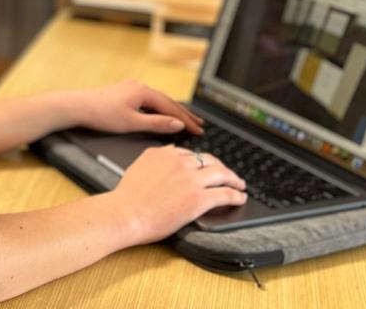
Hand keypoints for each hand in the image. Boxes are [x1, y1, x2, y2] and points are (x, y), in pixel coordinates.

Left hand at [72, 79, 204, 135]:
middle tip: (200, 124)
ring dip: (173, 111)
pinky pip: (148, 101)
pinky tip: (162, 115)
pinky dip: (159, 109)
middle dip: (184, 114)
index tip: (199, 130)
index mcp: (144, 91)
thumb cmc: (101, 114)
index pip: (171, 107)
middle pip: (167, 102)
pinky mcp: (124, 93)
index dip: (187, 120)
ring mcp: (131, 89)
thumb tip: (177, 124)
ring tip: (186, 120)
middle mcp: (139, 86)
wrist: (77, 107)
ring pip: (158, 101)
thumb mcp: (132, 123)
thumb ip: (157, 124)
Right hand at [110, 144, 246, 244]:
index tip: (207, 166)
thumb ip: (155, 157)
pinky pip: (225, 194)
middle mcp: (180, 162)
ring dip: (234, 179)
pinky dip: (236, 195)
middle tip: (227, 174)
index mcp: (164, 154)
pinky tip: (240, 198)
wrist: (126, 213)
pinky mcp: (200, 199)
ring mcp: (191, 180)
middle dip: (221, 166)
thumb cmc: (127, 197)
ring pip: (221, 174)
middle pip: (209, 160)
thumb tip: (168, 151)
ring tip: (239, 184)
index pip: (191, 153)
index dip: (202, 161)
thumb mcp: (139, 166)